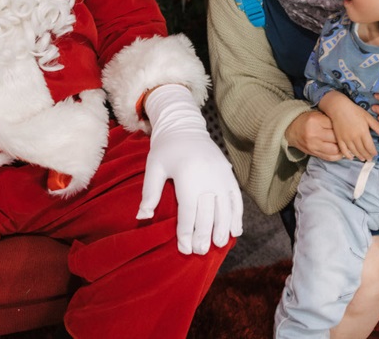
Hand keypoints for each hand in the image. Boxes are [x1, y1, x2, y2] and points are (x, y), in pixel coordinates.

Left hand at [138, 85, 243, 254]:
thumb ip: (149, 192)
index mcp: (188, 175)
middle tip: (200, 252)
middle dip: (204, 235)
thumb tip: (142, 216)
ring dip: (223, 229)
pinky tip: (235, 231)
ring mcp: (222, 176)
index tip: (184, 249)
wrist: (185, 126)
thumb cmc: (166, 148)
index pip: (188, 211)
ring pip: (225, 209)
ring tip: (218, 245)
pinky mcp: (229, 175)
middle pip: (208, 213)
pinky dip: (237, 216)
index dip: (186, 232)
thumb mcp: (154, 167)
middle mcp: (208, 176)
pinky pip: (236, 199)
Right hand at [285, 109, 341, 160]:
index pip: (335, 125)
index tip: (346, 126)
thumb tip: (346, 125)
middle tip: (348, 136)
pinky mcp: (313, 153)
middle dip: (343, 137)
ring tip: (345, 144)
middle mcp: (314, 134)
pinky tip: (340, 152)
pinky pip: (330, 157)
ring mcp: (313, 145)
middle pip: (335, 137)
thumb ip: (329, 119)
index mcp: (315, 121)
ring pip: (335, 149)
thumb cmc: (306, 120)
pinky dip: (337, 155)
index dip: (342, 126)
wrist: (291, 129)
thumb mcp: (316, 114)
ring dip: (342, 148)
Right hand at [320, 91, 378, 160]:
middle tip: (370, 159)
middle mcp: (355, 137)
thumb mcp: (367, 116)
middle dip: (367, 155)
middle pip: (362, 150)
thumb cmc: (354, 111)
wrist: (338, 108)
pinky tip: (351, 157)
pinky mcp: (339, 138)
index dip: (373, 152)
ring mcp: (346, 139)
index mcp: (363, 132)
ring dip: (359, 156)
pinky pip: (343, 149)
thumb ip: (376, 126)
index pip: (369, 146)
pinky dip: (347, 155)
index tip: (375, 154)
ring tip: (363, 159)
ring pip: (354, 151)